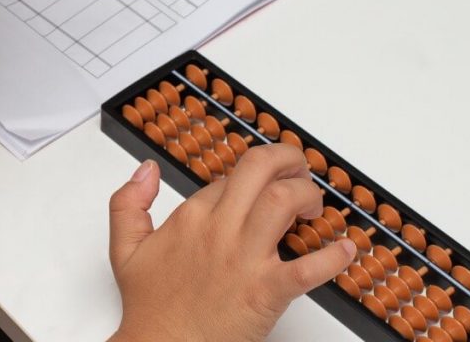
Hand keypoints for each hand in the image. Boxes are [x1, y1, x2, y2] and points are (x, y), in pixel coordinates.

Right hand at [108, 145, 355, 341]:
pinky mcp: (266, 292)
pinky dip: (333, 257)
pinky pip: (308, 268)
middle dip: (288, 160)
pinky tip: (344, 250)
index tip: (262, 185)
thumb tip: (145, 170)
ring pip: (284, 202)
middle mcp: (220, 230)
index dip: (253, 176)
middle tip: (299, 170)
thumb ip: (128, 202)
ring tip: (315, 206)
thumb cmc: (150, 308)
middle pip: (260, 170)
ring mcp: (244, 259)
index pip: (232, 177)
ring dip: (307, 195)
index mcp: (191, 217)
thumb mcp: (124, 248)